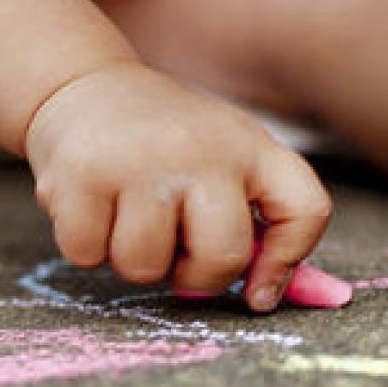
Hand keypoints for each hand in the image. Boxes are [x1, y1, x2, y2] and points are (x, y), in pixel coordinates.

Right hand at [24, 63, 332, 312]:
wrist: (83, 86)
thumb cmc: (164, 144)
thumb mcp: (221, 162)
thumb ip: (257, 226)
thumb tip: (265, 300)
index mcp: (249, 147)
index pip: (306, 209)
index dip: (289, 262)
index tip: (258, 292)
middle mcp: (201, 149)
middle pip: (222, 258)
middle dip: (194, 275)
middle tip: (173, 246)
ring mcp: (140, 161)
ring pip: (144, 268)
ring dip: (131, 259)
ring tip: (126, 216)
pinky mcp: (82, 174)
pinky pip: (87, 255)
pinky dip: (85, 245)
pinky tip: (92, 205)